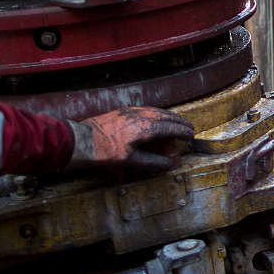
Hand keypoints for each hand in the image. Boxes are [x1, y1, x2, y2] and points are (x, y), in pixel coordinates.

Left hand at [67, 107, 194, 171]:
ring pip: (157, 111)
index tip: (191, 136)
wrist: (82, 140)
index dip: (183, 132)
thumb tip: (169, 164)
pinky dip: (157, 113)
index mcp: (146, 128)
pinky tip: (156, 117)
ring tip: (176, 121)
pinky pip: (147, 109)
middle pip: (167, 117)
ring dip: (169, 117)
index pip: (171, 128)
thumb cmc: (105, 151)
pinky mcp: (124, 110)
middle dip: (180, 122)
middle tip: (189, 128)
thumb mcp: (131, 160)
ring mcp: (132, 111)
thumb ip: (153, 161)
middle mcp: (141, 116)